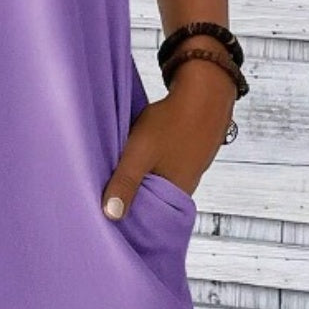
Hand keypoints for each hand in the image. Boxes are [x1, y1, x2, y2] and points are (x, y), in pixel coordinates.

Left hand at [101, 58, 234, 219]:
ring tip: (117, 171)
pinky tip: (137, 153)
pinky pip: (161, 166)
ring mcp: (186, 169)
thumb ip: (126, 183)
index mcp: (175, 193)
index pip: (147, 217)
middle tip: (105, 190)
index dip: (127, 216)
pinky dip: (148, 163)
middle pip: (151, 200)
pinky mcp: (185, 153)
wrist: (204, 91)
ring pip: (155, 181)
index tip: (105, 212)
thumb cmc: (173, 122)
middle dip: (130, 196)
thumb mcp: (140, 153)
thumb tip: (111, 216)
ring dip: (138, 177)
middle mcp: (184, 186)